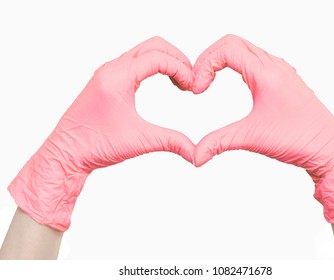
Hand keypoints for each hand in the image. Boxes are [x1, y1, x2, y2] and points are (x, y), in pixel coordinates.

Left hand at [8, 37, 194, 230]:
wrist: (66, 154)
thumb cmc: (93, 146)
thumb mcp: (138, 142)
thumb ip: (171, 142)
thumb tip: (196, 153)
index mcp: (117, 77)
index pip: (158, 58)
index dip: (181, 69)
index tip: (193, 87)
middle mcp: (111, 69)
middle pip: (153, 46)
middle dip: (177, 59)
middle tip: (190, 80)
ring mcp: (108, 73)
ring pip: (144, 52)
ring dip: (166, 62)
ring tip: (180, 82)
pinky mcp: (108, 80)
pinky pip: (135, 62)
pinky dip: (154, 67)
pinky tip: (163, 83)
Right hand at [192, 34, 333, 223]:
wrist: (330, 149)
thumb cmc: (299, 139)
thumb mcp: (252, 138)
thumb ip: (219, 142)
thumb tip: (195, 156)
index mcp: (266, 72)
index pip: (225, 49)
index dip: (204, 65)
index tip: (198, 89)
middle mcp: (274, 65)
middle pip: (231, 43)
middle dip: (208, 59)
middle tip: (198, 83)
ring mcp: (280, 71)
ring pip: (244, 49)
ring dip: (222, 60)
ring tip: (209, 82)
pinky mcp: (283, 80)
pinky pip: (255, 60)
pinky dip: (236, 65)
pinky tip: (232, 83)